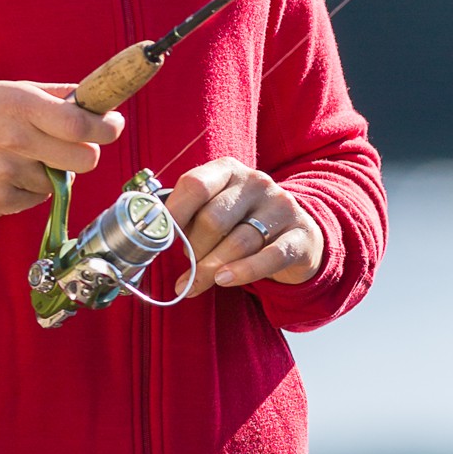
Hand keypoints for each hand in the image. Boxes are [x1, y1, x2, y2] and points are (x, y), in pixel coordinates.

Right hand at [0, 82, 124, 218]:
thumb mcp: (22, 90)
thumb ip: (63, 96)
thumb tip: (102, 101)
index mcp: (23, 106)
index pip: (78, 124)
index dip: (106, 128)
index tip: (112, 125)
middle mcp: (14, 140)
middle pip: (83, 160)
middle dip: (87, 153)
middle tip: (73, 144)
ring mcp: (4, 173)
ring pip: (59, 183)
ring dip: (51, 172)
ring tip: (25, 156)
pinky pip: (36, 200)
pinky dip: (30, 190)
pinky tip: (10, 173)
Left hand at [165, 158, 321, 297]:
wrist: (297, 234)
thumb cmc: (242, 223)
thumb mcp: (216, 209)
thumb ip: (189, 217)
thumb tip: (153, 241)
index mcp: (228, 170)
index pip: (195, 184)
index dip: (174, 214)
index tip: (161, 239)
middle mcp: (256, 182)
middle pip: (213, 219)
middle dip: (194, 250)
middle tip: (188, 265)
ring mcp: (281, 207)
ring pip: (237, 242)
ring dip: (210, 268)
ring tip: (197, 282)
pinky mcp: (299, 235)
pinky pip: (268, 257)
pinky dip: (243, 272)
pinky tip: (224, 280)